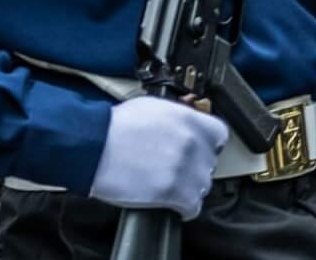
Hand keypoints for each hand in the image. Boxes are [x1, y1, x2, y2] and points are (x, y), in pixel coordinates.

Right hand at [90, 96, 228, 218]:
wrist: (95, 146)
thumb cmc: (116, 126)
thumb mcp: (155, 107)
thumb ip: (179, 118)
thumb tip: (187, 126)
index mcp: (189, 119)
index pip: (219, 135)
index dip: (209, 144)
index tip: (201, 150)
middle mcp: (191, 143)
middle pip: (209, 162)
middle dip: (195, 167)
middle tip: (179, 169)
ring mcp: (183, 168)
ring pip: (203, 185)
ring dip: (190, 187)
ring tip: (174, 186)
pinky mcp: (172, 192)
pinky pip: (192, 207)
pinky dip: (185, 208)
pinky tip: (175, 203)